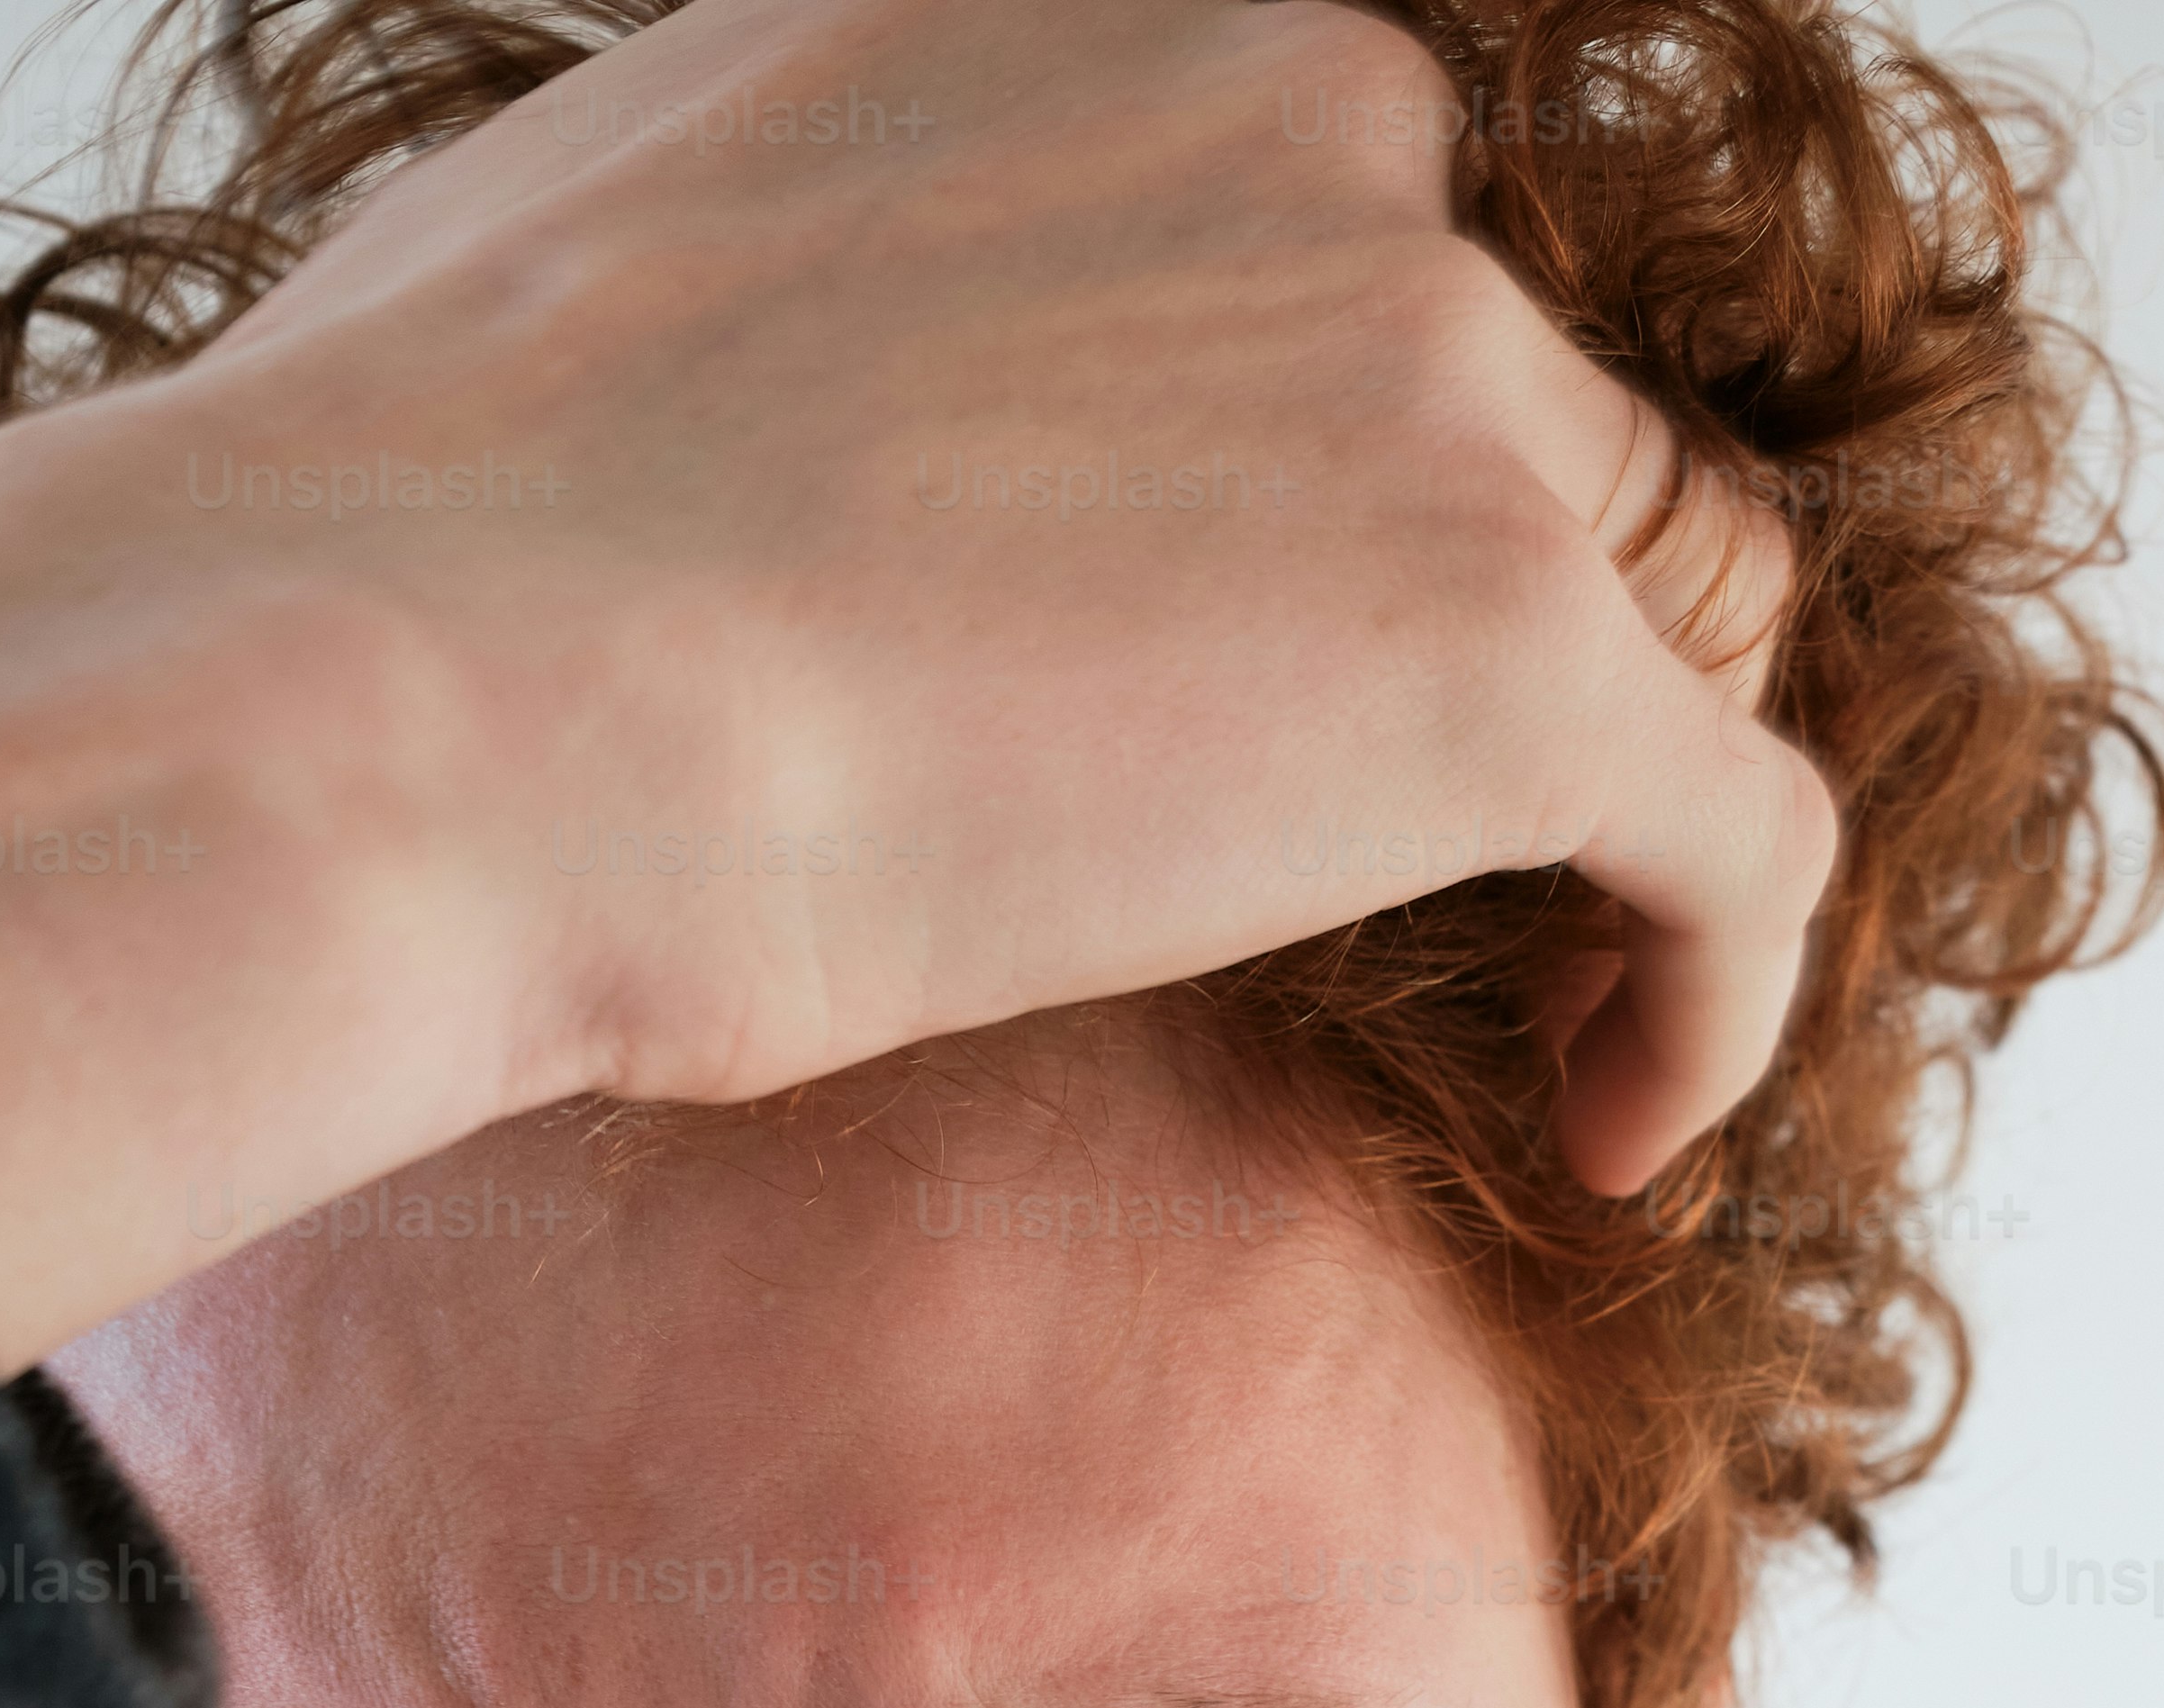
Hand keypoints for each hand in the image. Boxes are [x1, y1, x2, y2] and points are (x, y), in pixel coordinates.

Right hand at [0, 0, 1828, 1379]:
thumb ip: (836, 285)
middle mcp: (1316, 119)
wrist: (416, 681)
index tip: (1306, 682)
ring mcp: (1436, 379)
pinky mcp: (1507, 649)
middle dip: (1523, 648)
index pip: (1373, 244)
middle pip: (1561, 420)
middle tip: (1436, 881)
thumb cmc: (424, 530)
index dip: (1382, 484)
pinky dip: (1717, 996)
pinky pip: (1747, 836)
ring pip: (1687, 610)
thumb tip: (792, 422)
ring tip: (1557, 1030)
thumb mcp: (637, 263)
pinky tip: (1621, 1139)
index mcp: (1114, 16)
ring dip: (1635, 815)